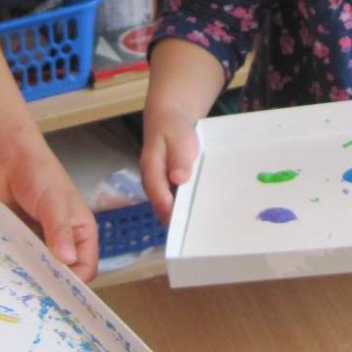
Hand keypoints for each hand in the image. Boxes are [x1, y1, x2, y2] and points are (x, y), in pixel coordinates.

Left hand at [0, 141, 99, 279]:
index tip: (60, 292)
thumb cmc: (38, 172)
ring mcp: (38, 243)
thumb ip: (60, 230)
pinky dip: (13, 269)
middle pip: (62, 273)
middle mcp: (62, 240)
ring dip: (30, 278)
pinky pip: (18, 263)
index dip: (77, 281)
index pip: (86, 266)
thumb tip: (67, 259)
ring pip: (39, 271)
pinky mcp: (17, 241)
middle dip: (52, 284)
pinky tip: (4, 274)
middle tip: (37, 294)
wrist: (3, 159)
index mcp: (80, 231)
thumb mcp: (54, 201)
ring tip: (19, 287)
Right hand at [140, 106, 201, 225]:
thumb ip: (179, 158)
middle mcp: (152, 182)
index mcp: (151, 170)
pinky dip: (184, 206)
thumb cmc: (174, 129)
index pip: (157, 194)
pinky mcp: (167, 186)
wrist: (168, 120)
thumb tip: (179, 179)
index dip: (168, 210)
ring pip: (168, 205)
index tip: (181, 224)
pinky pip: (174, 200)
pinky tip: (199, 211)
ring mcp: (159, 186)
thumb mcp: (179, 138)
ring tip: (200, 226)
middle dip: (176, 219)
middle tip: (195, 231)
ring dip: (181, 215)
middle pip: (161, 206)